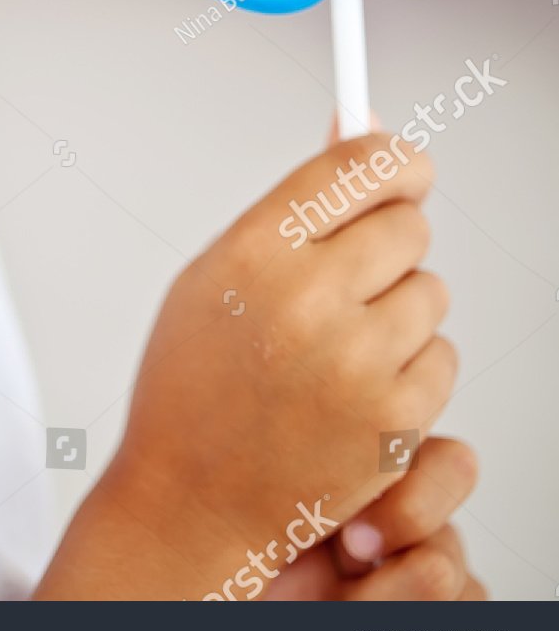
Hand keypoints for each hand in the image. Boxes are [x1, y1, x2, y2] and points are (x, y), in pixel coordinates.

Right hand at [36, 133, 454, 599]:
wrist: (189, 503)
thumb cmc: (194, 387)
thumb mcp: (216, 274)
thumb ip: (294, 206)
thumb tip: (355, 127)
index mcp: (254, 253)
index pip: (359, 166)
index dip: (394, 160)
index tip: (405, 168)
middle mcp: (307, 302)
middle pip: (407, 223)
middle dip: (388, 244)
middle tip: (352, 277)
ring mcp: (355, 364)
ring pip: (430, 291)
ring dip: (399, 310)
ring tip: (342, 344)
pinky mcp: (392, 423)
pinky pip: (441, 358)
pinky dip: (411, 371)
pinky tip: (356, 389)